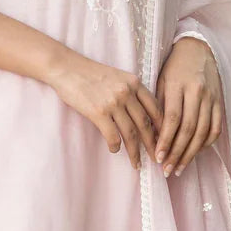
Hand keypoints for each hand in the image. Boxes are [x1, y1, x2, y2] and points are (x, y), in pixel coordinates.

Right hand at [46, 51, 161, 170]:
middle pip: (146, 124)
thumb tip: (139, 115)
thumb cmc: (90, 73)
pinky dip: (115, 146)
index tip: (164, 140)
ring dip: (135, 151)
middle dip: (153, 144)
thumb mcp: (117, 77)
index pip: (155, 108)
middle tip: (156, 158)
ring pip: (131, 133)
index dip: (162, 128)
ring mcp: (113, 103)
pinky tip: (114, 150)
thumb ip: (130, 92)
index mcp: (134, 83)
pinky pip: (113, 135)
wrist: (66, 68)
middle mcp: (127, 93)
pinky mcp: (99, 112)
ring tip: (136, 163)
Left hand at [155, 36, 223, 176]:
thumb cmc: (172, 67)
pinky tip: (195, 153)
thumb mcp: (161, 81)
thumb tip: (153, 136)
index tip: (158, 157)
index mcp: (179, 85)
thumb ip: (158, 107)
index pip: (173, 118)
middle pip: (189, 129)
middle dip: (177, 153)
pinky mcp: (220, 102)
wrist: (197, 49)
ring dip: (191, 154)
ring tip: (179, 168)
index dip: (166, 140)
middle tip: (167, 169)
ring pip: (203, 132)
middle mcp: (197, 92)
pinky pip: (215, 128)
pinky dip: (206, 144)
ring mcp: (211, 98)